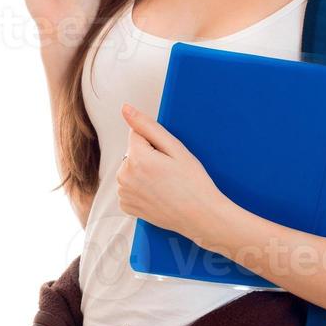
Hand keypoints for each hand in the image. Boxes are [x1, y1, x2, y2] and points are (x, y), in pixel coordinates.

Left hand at [116, 102, 223, 244]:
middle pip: (132, 152)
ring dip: (143, 172)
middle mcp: (124, 176)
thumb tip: (125, 108)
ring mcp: (124, 193)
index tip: (168, 158)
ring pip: (130, 169)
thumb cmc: (193, 182)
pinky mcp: (127, 206)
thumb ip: (147, 126)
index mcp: (136, 158)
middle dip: (147, 156)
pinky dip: (140, 188)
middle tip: (170, 172)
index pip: (137, 134)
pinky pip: (129, 187)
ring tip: (165, 184)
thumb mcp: (176, 149)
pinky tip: (158, 194)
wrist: (201, 217)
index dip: (155, 143)